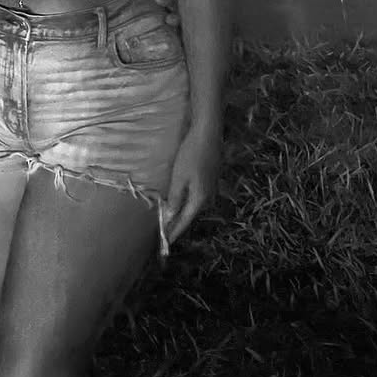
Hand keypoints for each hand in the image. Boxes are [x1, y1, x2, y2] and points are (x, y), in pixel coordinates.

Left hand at [163, 127, 220, 245]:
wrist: (208, 133)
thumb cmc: (190, 154)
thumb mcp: (179, 178)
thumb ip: (175, 198)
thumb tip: (170, 217)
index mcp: (200, 198)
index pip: (185, 220)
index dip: (174, 231)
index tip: (165, 243)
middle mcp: (208, 196)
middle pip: (190, 214)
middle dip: (178, 224)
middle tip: (164, 233)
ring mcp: (211, 187)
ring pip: (194, 205)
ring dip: (182, 212)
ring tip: (169, 219)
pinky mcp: (210, 178)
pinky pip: (197, 196)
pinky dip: (187, 202)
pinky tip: (180, 200)